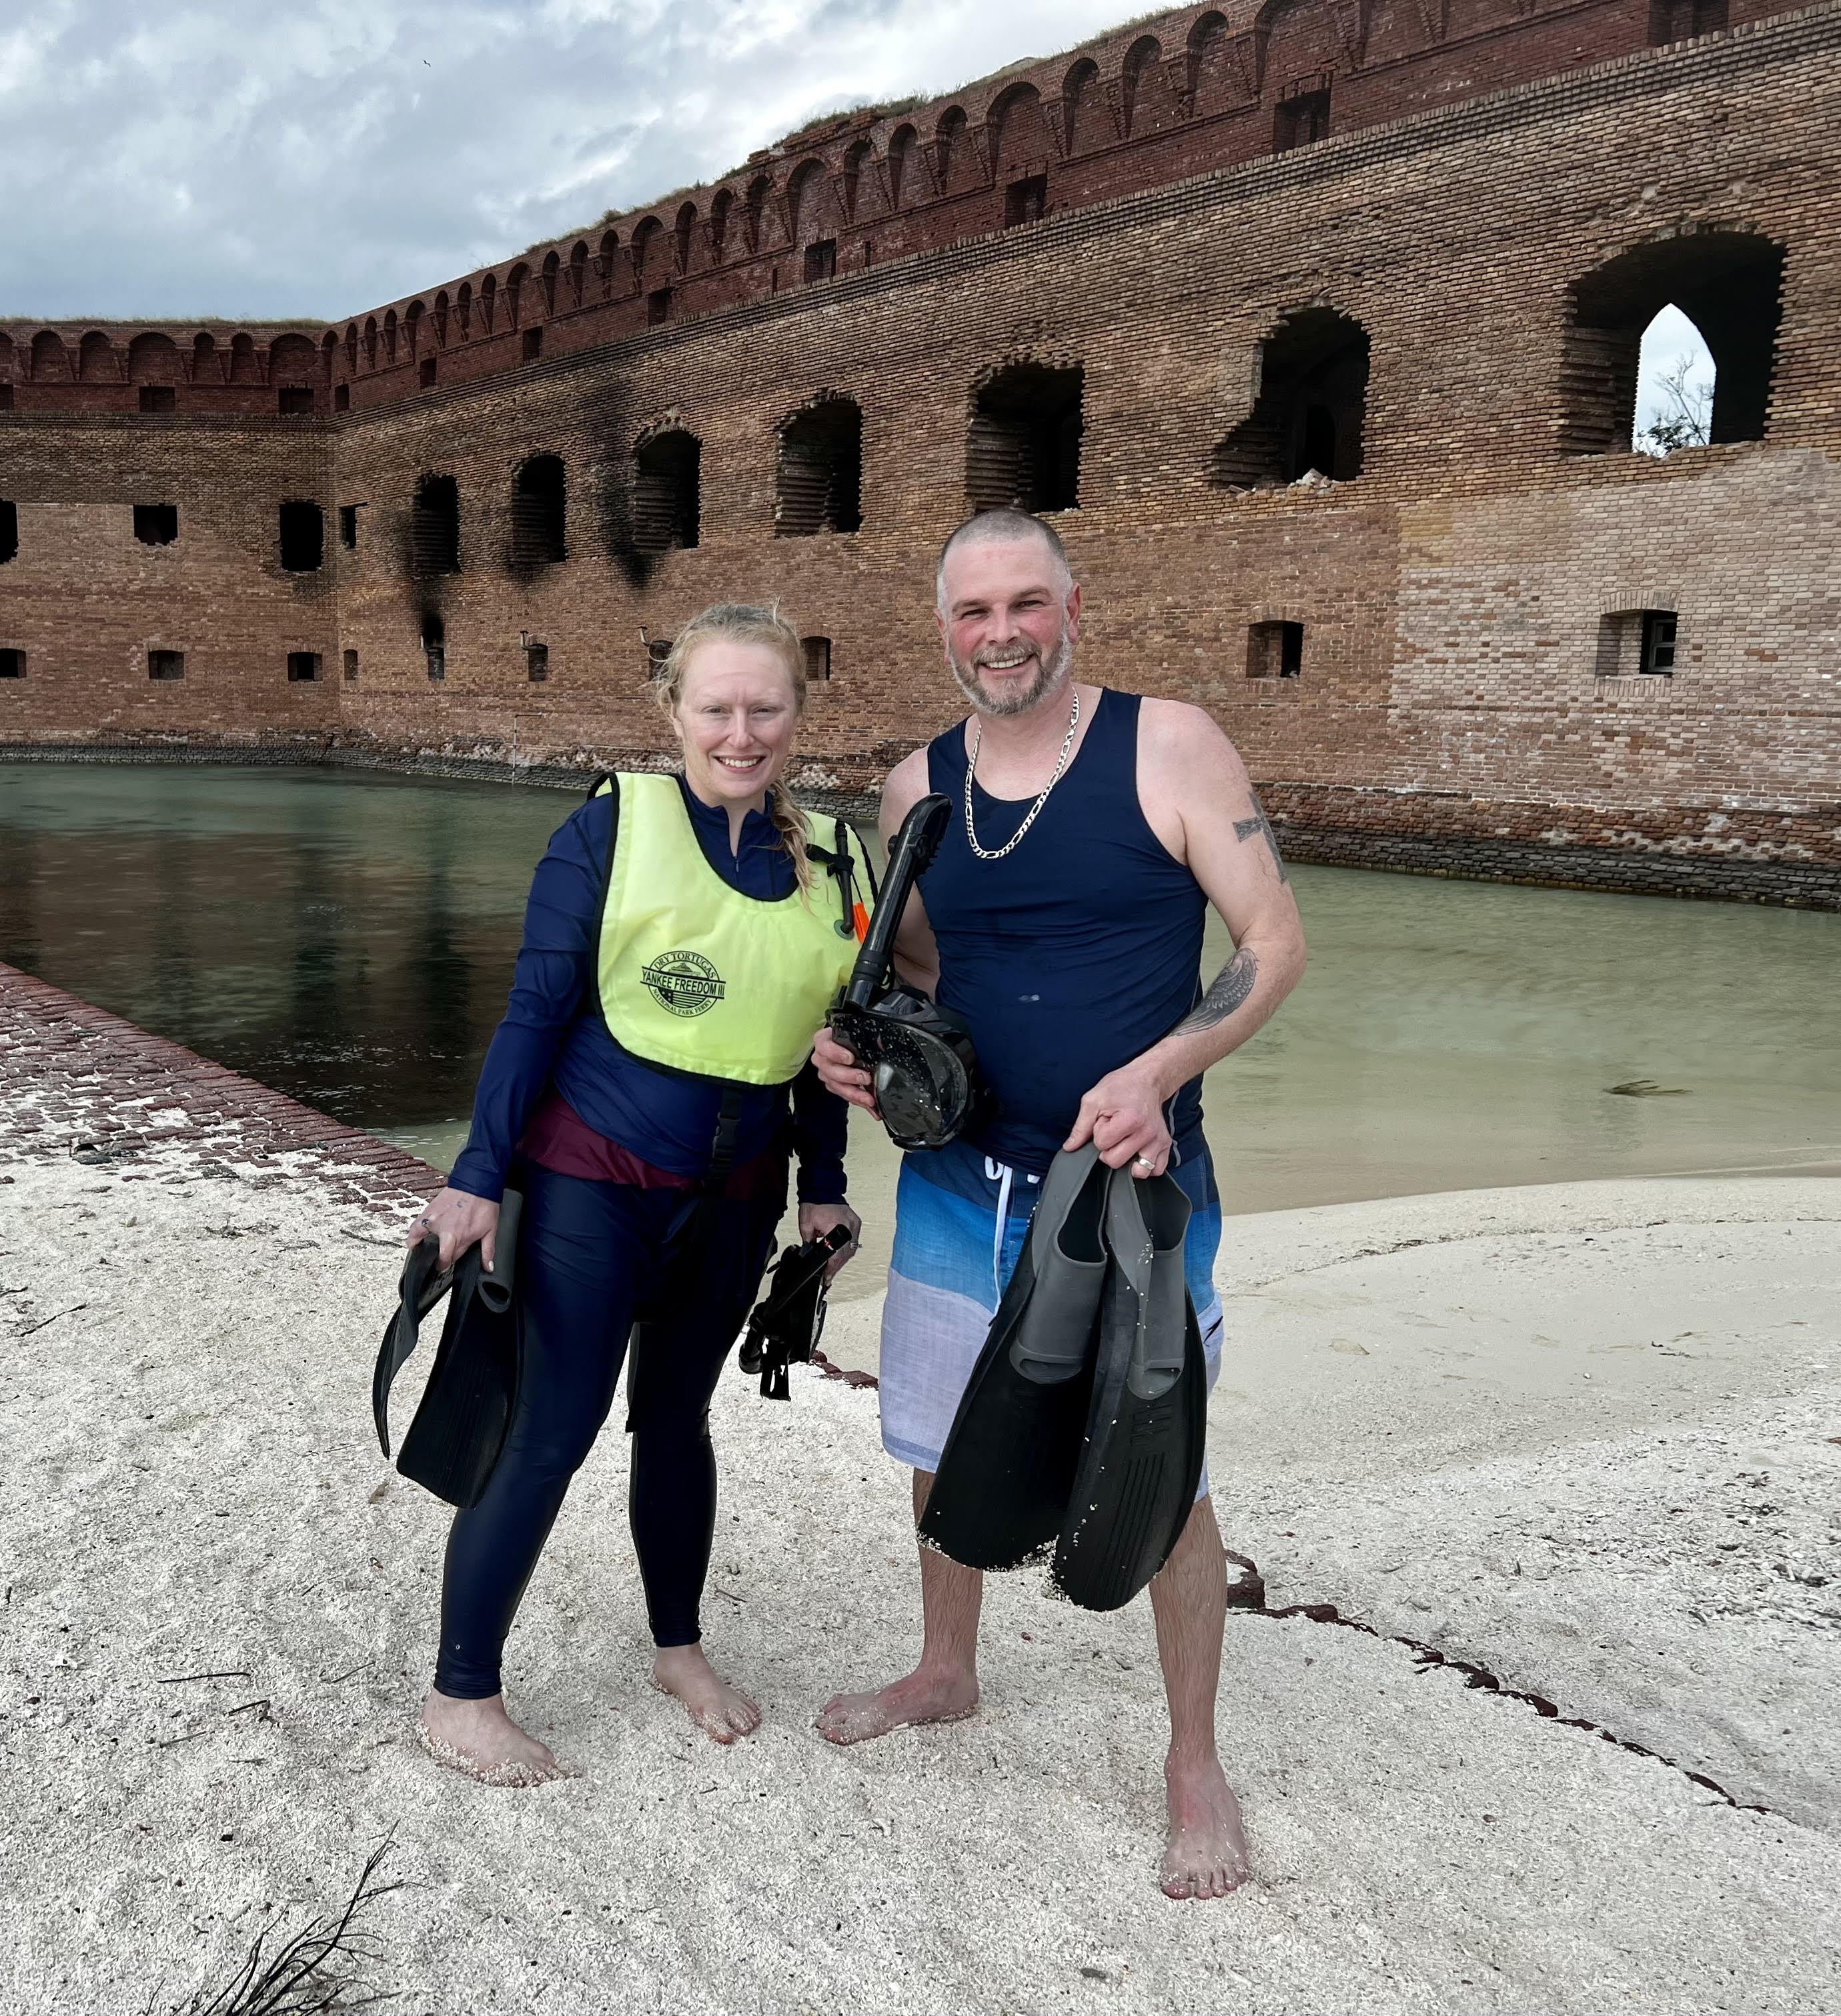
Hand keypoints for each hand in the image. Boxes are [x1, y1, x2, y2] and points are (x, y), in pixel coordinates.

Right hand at [407, 1186, 499, 1270]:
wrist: (476, 1183)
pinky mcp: (428, 1212)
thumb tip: (488, 1267)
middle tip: (441, 1262)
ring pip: (424, 1243)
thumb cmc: (484, 1204)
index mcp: (462, 1237)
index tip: (448, 1263)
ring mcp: (435, 1222)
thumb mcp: (490, 1230)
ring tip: (426, 1251)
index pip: (452, 1258)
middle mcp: (447, 1232)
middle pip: (440, 1255)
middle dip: (440, 1262)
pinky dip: (413, 1237)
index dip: (450, 1262)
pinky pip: (415, 1228)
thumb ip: (488, 1251)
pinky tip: (414, 1242)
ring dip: (426, 1249)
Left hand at [798, 1201, 861, 1281]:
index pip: (837, 1255)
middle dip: (837, 1267)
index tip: (827, 1278)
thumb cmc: (814, 1202)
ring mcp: (854, 1224)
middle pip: (846, 1255)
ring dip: (843, 1259)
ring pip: (852, 1249)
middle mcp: (849, 1226)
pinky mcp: (856, 1222)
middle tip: (829, 1276)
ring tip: (834, 1267)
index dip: (832, 1269)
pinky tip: (841, 1254)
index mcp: (837, 1226)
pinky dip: (847, 1249)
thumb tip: (809, 1254)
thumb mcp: (806, 1225)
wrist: (822, 1188)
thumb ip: (808, 1242)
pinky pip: (854, 1241)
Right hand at [814, 1025, 879, 1116]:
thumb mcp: (861, 1032)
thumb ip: (870, 1036)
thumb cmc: (854, 1038)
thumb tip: (882, 1042)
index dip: (835, 1053)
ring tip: (869, 1098)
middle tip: (864, 1078)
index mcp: (825, 1040)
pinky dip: (858, 1101)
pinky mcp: (836, 1086)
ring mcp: (827, 1073)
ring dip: (854, 1093)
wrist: (855, 1046)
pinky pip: (845, 1095)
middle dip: (848, 1076)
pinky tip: (870, 1105)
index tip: (850, 1058)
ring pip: (836, 1086)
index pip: (824, 1046)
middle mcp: (823, 1058)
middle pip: (829, 1070)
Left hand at [1063, 1062, 1172, 1176]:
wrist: (1146, 1080)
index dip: (1098, 1133)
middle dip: (1109, 1148)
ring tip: (1125, 1143)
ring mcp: (1159, 1141)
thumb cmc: (1121, 1087)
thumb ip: (1081, 1126)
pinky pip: (1156, 1170)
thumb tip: (1070, 1147)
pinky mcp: (1165, 1145)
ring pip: (1137, 1171)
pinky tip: (1138, 1152)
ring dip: (1127, 1160)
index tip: (1104, 1121)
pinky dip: (1146, 1166)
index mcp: (1130, 1120)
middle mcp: (1147, 1133)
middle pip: (1115, 1161)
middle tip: (1114, 1131)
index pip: (1101, 1144)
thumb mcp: (1094, 1100)